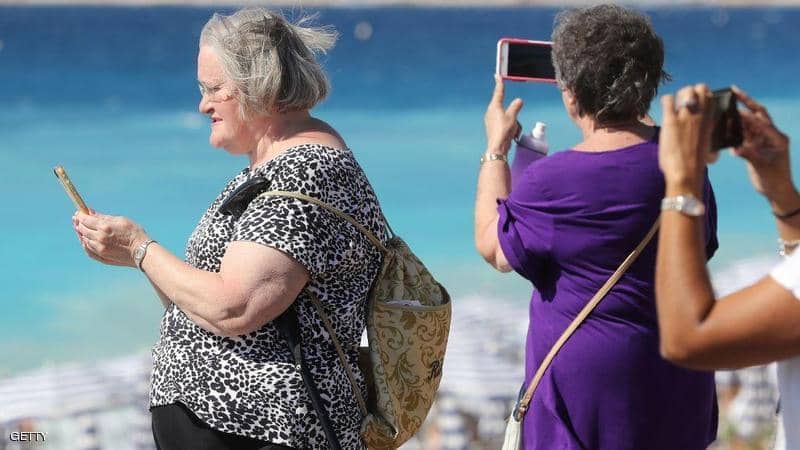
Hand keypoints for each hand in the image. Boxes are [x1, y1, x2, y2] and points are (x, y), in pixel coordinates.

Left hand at [73, 211, 148, 266]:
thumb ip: (103, 217)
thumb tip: (90, 213)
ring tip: (81, 228)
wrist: (142, 252)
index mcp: (104, 228)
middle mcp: (99, 239)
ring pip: (84, 240)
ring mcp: (99, 250)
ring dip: (81, 233)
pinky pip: (88, 250)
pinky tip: (86, 240)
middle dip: (79, 223)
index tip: (79, 212)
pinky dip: (85, 243)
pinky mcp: (101, 258)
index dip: (80, 215)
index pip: (85, 220)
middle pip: (82, 230)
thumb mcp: (121, 220)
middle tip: (78, 219)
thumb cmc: (134, 233)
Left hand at [484, 74, 522, 154]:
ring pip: (508, 117)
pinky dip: (511, 128)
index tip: (497, 75)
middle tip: (514, 125)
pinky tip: (512, 135)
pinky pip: (506, 124)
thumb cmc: (503, 131)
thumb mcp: (513, 117)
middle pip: (506, 108)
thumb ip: (516, 107)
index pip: (498, 92)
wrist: (497, 147)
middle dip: (514, 116)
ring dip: (514, 123)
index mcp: (494, 106)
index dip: (499, 83)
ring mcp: (492, 120)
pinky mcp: (494, 127)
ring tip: (513, 131)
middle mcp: (491, 112)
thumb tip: (519, 100)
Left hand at [658, 84, 714, 195]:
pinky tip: (665, 110)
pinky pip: (668, 99)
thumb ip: (710, 143)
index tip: (695, 103)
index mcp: (711, 120)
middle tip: (682, 102)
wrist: (686, 172)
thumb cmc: (696, 165)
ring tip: (673, 106)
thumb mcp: (709, 150)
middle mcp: (701, 114)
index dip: (702, 95)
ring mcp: (686, 116)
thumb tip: (714, 156)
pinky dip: (666, 101)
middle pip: (700, 88)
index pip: (710, 96)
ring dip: (679, 95)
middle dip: (690, 91)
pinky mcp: (671, 120)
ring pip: (686, 90)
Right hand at [730, 86, 798, 212]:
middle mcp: (770, 136)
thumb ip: (749, 155)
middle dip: (746, 102)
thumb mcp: (762, 167)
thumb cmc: (774, 179)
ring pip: (748, 124)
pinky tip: (724, 126)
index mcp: (777, 138)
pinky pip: (743, 135)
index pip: (762, 122)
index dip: (748, 114)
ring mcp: (762, 141)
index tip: (735, 106)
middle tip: (734, 90)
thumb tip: (734, 148)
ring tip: (724, 108)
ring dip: (738, 117)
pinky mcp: (755, 147)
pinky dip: (734, 130)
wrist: (776, 191)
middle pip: (758, 115)